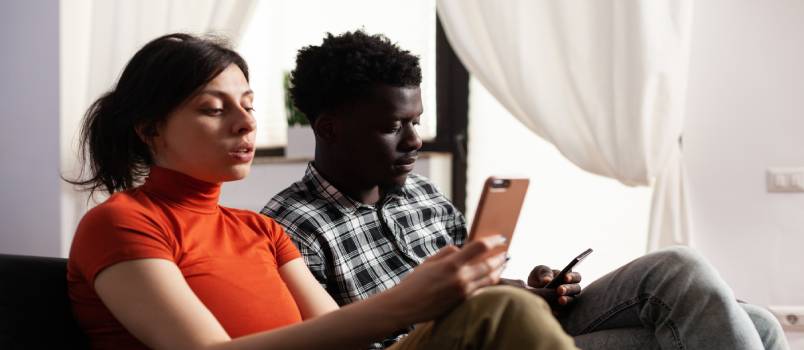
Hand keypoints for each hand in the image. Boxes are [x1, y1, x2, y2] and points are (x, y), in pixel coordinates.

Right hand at [387, 236, 507, 323]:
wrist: (405, 306)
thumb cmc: (414, 282)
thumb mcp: (429, 261)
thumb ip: (447, 253)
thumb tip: (461, 249)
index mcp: (451, 263)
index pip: (480, 247)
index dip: (493, 240)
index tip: (501, 237)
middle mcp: (460, 277)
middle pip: (489, 264)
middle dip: (500, 257)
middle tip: (506, 252)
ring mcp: (463, 292)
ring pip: (490, 279)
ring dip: (499, 270)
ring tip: (503, 264)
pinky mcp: (463, 302)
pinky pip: (482, 290)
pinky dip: (490, 283)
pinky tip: (492, 279)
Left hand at [526, 265, 581, 311]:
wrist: (532, 291)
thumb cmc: (539, 278)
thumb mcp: (540, 272)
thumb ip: (545, 273)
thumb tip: (547, 280)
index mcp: (568, 277)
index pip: (576, 277)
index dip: (572, 277)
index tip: (566, 277)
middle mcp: (571, 289)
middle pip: (576, 289)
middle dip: (568, 289)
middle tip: (560, 290)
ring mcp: (568, 300)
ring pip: (572, 300)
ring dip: (566, 299)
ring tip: (560, 300)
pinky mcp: (562, 310)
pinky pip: (564, 311)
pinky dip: (560, 310)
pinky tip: (555, 310)